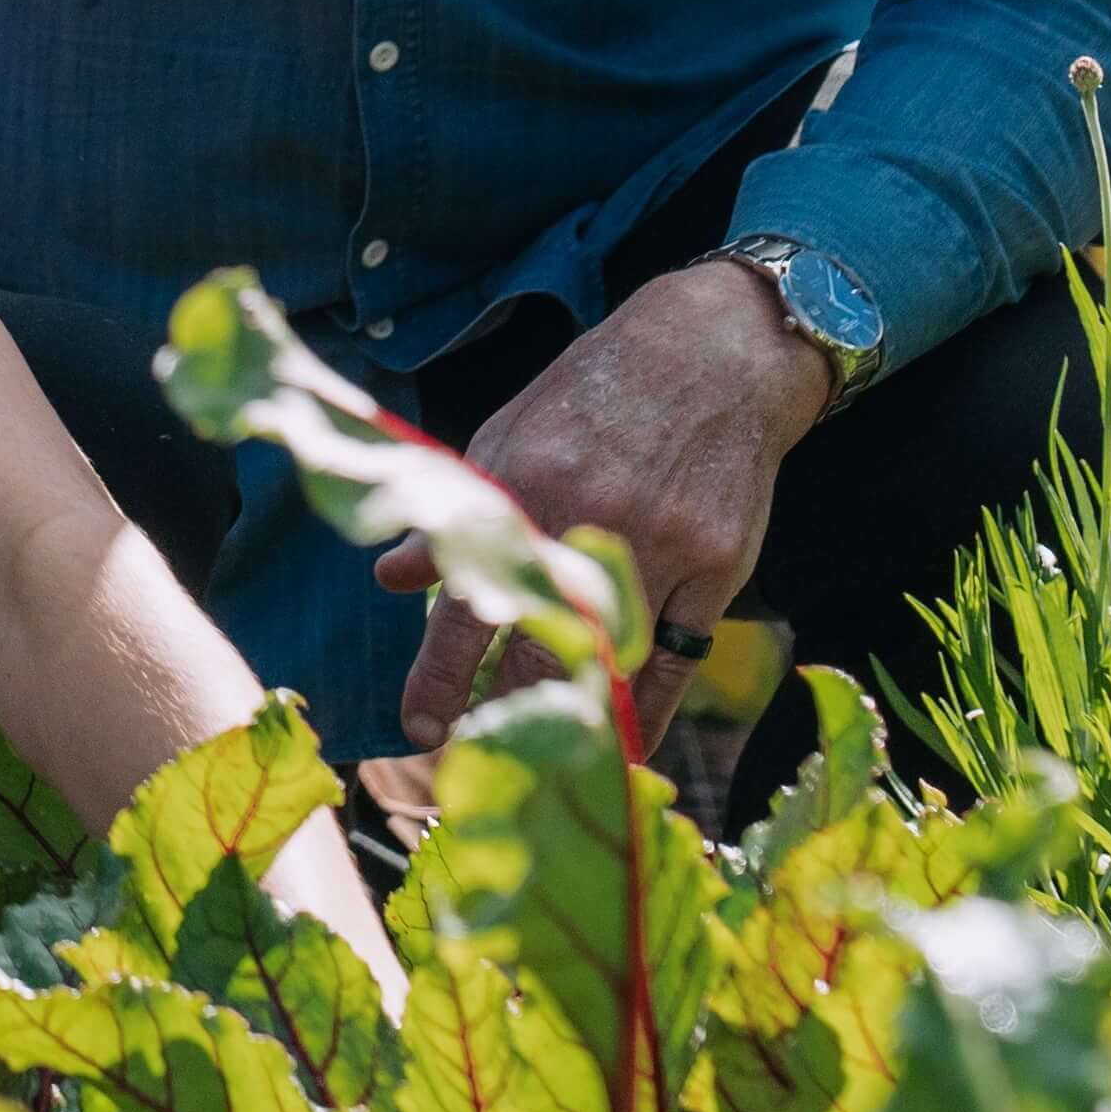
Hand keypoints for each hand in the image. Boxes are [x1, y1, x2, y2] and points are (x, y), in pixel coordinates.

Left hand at [380, 257, 833, 749]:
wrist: (712, 357)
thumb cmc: (596, 394)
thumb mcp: (509, 435)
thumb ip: (457, 510)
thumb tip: (392, 576)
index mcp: (525, 487)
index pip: (469, 603)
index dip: (441, 675)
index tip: (418, 725)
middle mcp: (590, 523)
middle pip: (539, 648)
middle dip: (501, 712)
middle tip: (475, 754)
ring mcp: (662, 549)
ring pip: (608, 662)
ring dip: (571, 716)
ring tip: (541, 754)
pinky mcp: (718, 568)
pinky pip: (677, 662)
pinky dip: (649, 710)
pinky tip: (626, 744)